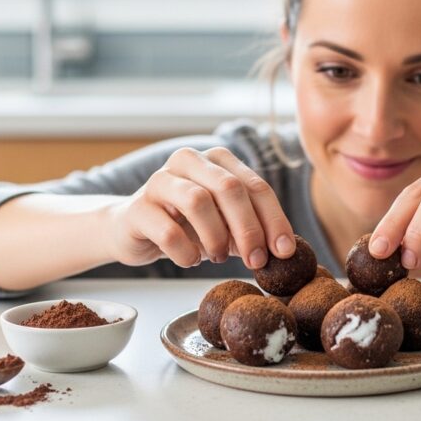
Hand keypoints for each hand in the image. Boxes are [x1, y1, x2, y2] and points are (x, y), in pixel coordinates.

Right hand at [104, 147, 295, 268]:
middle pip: (229, 187)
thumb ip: (253, 230)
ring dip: (216, 238)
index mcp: (218, 160)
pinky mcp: (137, 207)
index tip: (285, 251)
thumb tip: (286, 250)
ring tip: (219, 257)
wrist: (134, 230)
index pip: (256, 186)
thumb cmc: (188, 225)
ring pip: (198, 201)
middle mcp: (189, 160)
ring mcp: (160, 180)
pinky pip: (168, 230)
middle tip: (257, 260)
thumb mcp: (226, 225)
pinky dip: (186, 252)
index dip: (274, 219)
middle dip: (248, 228)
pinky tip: (190, 260)